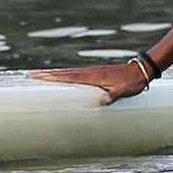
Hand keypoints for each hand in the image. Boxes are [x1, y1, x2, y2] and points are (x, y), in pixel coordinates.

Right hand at [30, 60, 150, 104]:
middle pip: (64, 74)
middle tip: (31, 75)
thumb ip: (113, 96)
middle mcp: (89, 73)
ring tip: (41, 76)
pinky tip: (62, 79)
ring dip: (55, 75)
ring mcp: (92, 72)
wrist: (140, 70)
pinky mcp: (95, 74)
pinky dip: (65, 76)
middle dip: (48, 75)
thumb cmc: (132, 82)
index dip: (53, 78)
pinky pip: (76, 74)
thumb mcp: (123, 91)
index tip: (38, 77)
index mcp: (92, 77)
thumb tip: (102, 102)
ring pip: (69, 73)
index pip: (68, 77)